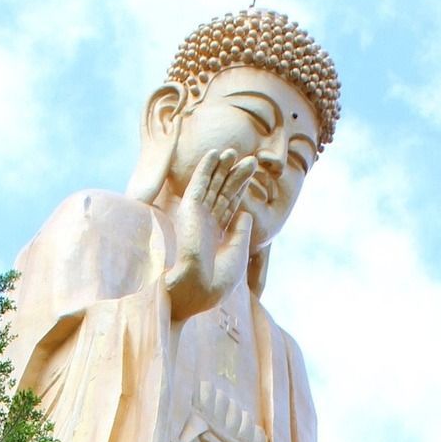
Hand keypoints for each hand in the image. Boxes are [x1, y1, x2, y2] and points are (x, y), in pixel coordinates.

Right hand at [165, 147, 257, 322]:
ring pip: (212, 186)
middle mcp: (204, 225)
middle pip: (222, 194)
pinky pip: (199, 183)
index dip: (239, 191)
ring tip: (235, 151)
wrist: (196, 290)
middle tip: (251, 161)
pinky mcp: (189, 210)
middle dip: (235, 177)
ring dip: (222, 168)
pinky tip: (215, 153)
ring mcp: (196, 217)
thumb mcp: (237, 254)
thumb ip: (241, 232)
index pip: (228, 208)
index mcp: (215, 238)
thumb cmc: (216, 281)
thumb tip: (245, 213)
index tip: (250, 177)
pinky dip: (206, 168)